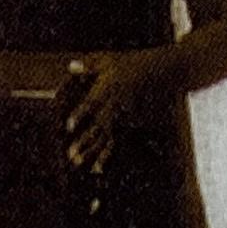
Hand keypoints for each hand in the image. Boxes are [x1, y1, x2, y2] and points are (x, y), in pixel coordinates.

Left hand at [65, 50, 167, 171]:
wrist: (158, 71)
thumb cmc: (129, 63)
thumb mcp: (108, 59)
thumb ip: (89, 65)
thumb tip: (71, 66)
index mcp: (107, 90)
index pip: (91, 104)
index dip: (80, 115)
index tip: (68, 126)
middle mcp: (114, 106)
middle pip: (98, 126)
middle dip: (84, 140)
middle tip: (71, 154)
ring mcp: (121, 116)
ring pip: (104, 137)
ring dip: (91, 151)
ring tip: (77, 162)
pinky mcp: (126, 122)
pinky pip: (115, 141)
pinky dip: (105, 155)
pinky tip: (97, 168)